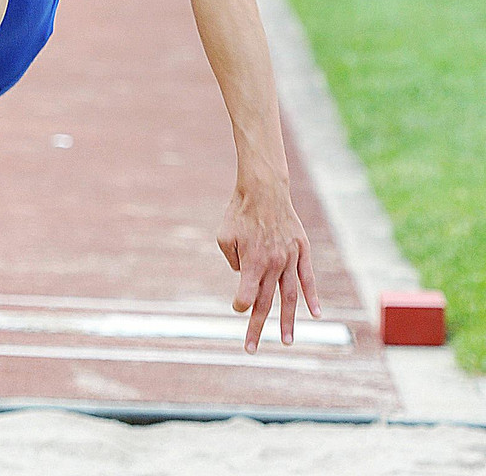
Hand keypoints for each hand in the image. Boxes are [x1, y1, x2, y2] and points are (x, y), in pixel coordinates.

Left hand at [217, 182, 319, 352]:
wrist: (263, 189)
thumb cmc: (239, 212)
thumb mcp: (224, 235)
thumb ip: (232, 261)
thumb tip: (243, 278)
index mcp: (253, 261)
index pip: (247, 295)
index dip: (241, 305)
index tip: (237, 307)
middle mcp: (274, 263)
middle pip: (266, 302)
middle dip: (258, 327)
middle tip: (251, 349)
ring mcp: (291, 258)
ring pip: (290, 297)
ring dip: (288, 321)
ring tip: (288, 342)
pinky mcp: (303, 250)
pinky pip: (308, 278)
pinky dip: (313, 297)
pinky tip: (316, 315)